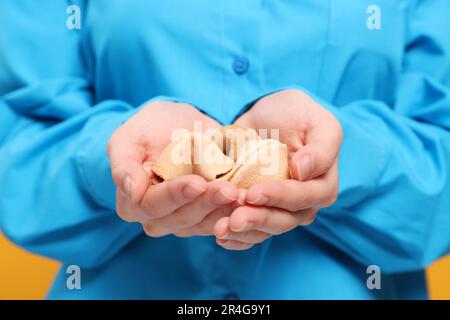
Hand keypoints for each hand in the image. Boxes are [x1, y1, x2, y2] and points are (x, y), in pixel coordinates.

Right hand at [108, 100, 238, 236]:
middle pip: (182, 218)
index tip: (198, 182)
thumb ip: (124, 164)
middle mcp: (157, 219)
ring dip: (224, 211)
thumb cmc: (148, 130)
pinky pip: (220, 221)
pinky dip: (234, 212)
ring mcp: (182, 222)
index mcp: (133, 204)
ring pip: (204, 223)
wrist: (176, 126)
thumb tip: (131, 190)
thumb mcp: (128, 138)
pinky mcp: (204, 218)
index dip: (175, 196)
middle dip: (206, 204)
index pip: (153, 205)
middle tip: (229, 189)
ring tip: (242, 195)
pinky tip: (247, 200)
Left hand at [213, 89, 342, 249]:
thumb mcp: (317, 122)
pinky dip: (236, 238)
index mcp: (322, 184)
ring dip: (243, 232)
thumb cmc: (296, 114)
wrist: (267, 115)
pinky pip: (250, 232)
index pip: (305, 198)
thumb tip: (304, 171)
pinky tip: (220, 237)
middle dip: (258, 220)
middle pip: (284, 220)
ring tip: (222, 229)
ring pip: (265, 230)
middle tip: (234, 218)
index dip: (280, 197)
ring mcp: (279, 210)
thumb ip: (322, 147)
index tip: (254, 192)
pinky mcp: (258, 211)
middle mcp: (303, 203)